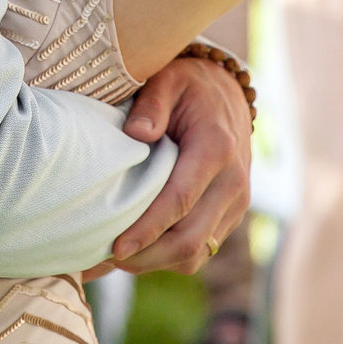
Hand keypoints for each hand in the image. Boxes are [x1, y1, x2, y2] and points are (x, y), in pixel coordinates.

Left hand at [84, 56, 251, 276]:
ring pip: (197, 253)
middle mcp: (234, 182)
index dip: (147, 229)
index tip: (115, 247)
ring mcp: (237, 203)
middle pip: (190, 239)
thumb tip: (136, 134)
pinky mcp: (232, 215)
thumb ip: (152, 104)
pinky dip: (169, 259)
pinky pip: (202, 251)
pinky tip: (139, 252)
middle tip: (105, 259)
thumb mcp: (167, 80)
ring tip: (116, 259)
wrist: (227, 95)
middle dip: (146, 257)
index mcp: (216, 149)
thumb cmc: (188, 87)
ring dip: (155, 263)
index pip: (180, 200)